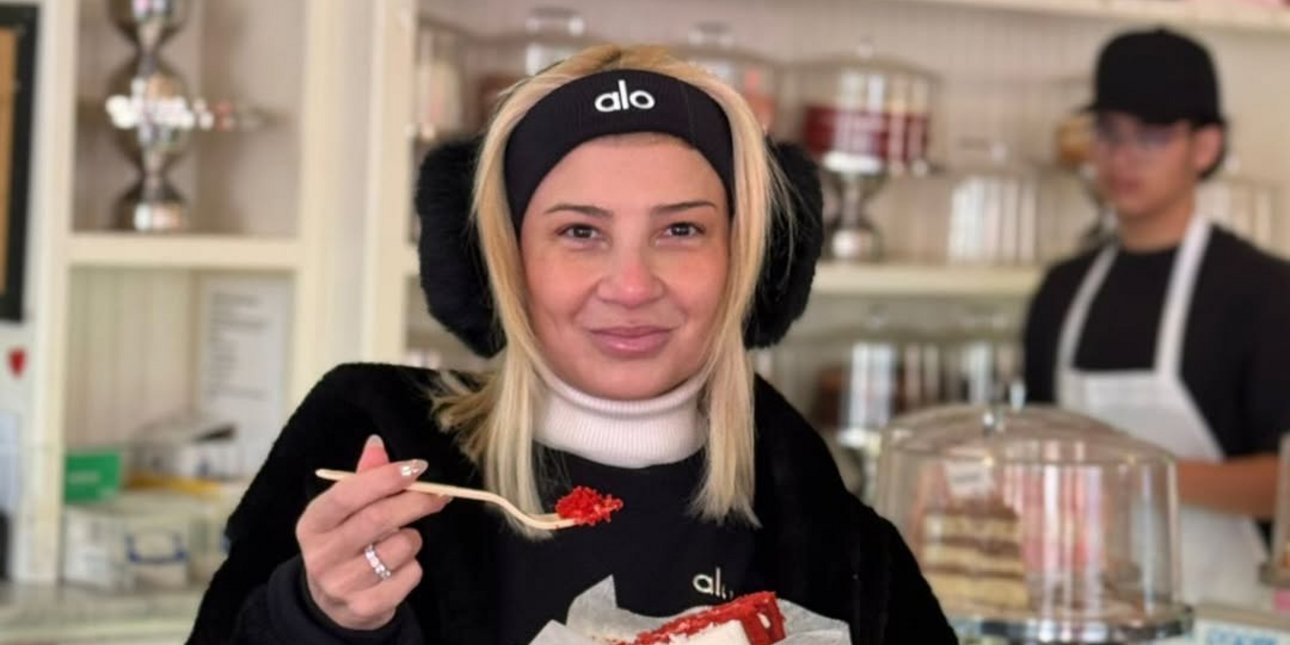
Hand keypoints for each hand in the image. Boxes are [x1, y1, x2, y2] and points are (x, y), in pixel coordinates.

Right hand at [296, 435, 447, 629]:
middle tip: (439, 495)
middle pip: (377, 519)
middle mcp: (321, 555)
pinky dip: (413, 567)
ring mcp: (341, 585)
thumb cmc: (345, 545)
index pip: (348, 494)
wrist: (333, 604)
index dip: (386, 478)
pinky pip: (409, 575)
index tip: (418, 467)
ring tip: (400, 541)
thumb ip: (363, 478)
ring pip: (399, 547)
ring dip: (413, 538)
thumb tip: (376, 443)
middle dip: (415, 501)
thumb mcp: (344, 513)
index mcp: (312, 523)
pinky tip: (398, 568)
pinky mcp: (364, 607)